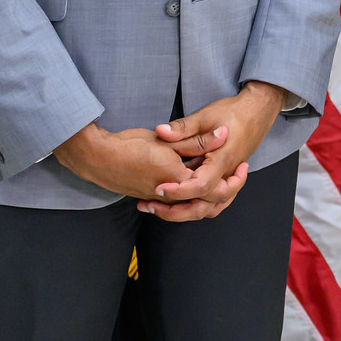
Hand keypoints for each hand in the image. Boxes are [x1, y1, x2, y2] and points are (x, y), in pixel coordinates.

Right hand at [54, 123, 227, 200]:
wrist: (98, 159)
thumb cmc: (130, 147)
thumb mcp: (168, 140)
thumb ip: (198, 140)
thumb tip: (224, 134)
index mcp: (179, 181)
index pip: (215, 190)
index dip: (233, 181)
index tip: (242, 167)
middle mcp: (170, 196)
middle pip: (206, 205)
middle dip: (224, 193)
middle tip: (237, 177)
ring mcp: (159, 199)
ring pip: (192, 206)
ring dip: (208, 196)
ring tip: (222, 181)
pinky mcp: (151, 196)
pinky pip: (177, 202)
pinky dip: (191, 196)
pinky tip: (195, 181)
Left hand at [142, 81, 284, 220]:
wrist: (257, 111)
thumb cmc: (233, 112)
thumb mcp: (205, 115)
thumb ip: (182, 127)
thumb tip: (161, 132)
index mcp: (222, 160)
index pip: (201, 186)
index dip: (178, 191)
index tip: (158, 188)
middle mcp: (226, 174)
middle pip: (204, 207)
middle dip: (175, 211)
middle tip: (150, 204)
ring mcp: (228, 178)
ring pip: (210, 209)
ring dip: (185, 213)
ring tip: (159, 208)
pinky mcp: (226, 178)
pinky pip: (214, 202)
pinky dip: (197, 206)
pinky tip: (178, 201)